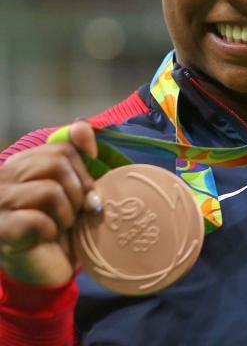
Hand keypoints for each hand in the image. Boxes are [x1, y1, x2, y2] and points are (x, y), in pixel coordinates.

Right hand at [0, 122, 100, 286]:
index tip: (88, 191)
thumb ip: (77, 155)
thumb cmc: (62, 226)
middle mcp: (4, 178)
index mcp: (22, 164)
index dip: (84, 169)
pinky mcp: (1, 229)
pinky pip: (38, 220)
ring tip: (60, 226)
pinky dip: (52, 231)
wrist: (46, 270)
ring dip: (66, 213)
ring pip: (50, 191)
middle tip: (76, 212)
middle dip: (77, 191)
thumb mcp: (75, 187)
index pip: (61, 148)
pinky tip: (45, 238)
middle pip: (56, 164)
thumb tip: (82, 126)